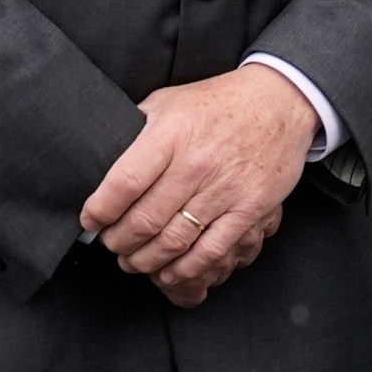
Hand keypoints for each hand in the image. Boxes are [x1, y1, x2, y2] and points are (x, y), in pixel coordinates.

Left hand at [79, 65, 319, 304]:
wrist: (280, 100)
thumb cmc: (219, 103)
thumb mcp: (169, 102)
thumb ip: (135, 129)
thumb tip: (98, 159)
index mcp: (171, 134)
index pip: (123, 183)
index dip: (100, 210)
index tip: (91, 220)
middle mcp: (196, 163)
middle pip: (144, 220)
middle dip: (118, 243)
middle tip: (113, 245)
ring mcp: (225, 188)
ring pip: (173, 242)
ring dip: (145, 261)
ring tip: (135, 260)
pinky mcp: (250, 207)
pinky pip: (211, 250)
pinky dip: (185, 268)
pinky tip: (170, 270)